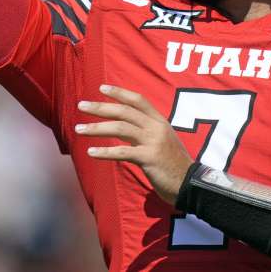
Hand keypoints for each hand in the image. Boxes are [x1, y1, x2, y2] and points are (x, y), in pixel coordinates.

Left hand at [77, 84, 193, 204]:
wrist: (191, 183)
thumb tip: (126, 127)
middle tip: (81, 105)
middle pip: (124, 111)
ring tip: (79, 129)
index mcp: (160, 121)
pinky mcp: (149, 158)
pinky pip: (123, 152)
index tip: (102, 88)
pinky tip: (91, 152)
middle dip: (101, 107)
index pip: (138, 100)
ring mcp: (153, 142)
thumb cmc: (174, 164)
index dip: (119, 92)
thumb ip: (147, 131)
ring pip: (120, 128)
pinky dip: (105, 152)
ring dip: (97, 128)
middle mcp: (156, 127)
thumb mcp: (164, 140)